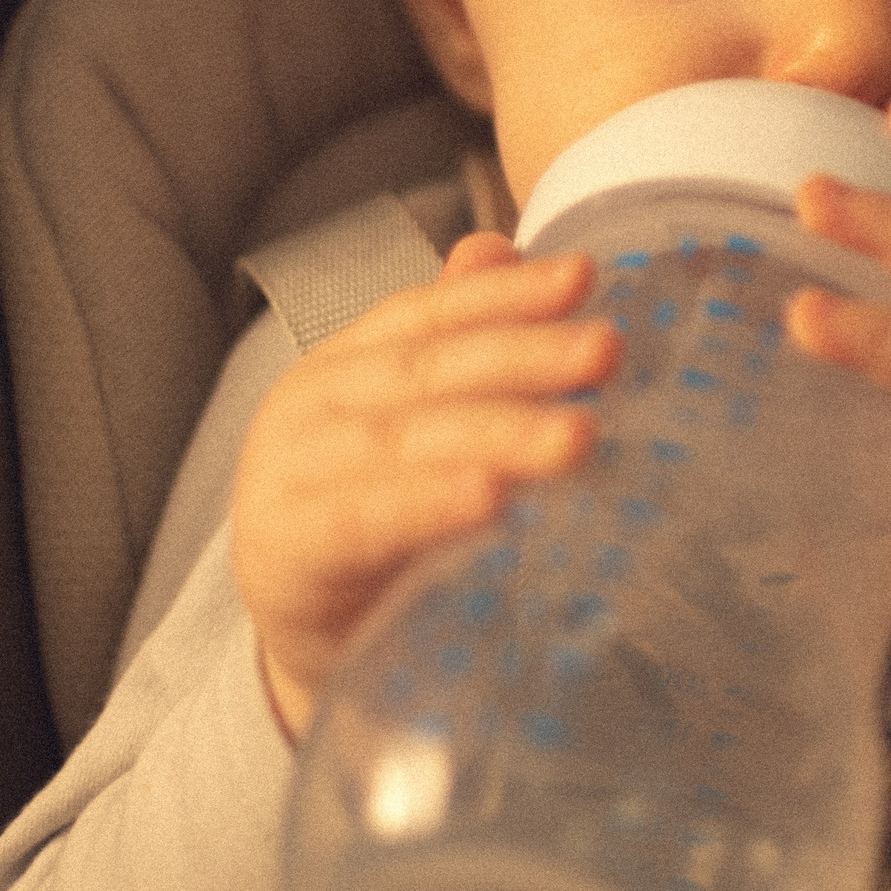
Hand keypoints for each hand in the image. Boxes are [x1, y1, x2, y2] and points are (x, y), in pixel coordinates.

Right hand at [230, 233, 618, 740]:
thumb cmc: (386, 523)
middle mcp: (311, 406)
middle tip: (605, 350)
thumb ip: (458, 344)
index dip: (505, 294)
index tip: (585, 276)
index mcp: (347, 365)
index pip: (429, 315)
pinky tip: (491, 500)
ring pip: (404, 442)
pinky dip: (428, 506)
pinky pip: (364, 523)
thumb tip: (496, 247)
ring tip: (577, 435)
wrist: (316, 642)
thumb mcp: (424, 430)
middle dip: (524, 357)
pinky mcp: (284, 554)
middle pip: (427, 372)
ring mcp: (288, 477)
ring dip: (496, 435)